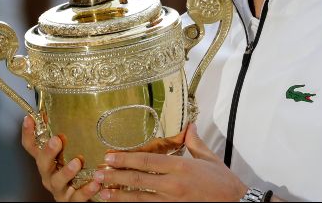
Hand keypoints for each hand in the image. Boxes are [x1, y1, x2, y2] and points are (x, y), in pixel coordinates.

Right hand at [21, 115, 101, 200]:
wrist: (82, 198)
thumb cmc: (76, 174)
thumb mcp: (70, 154)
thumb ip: (69, 139)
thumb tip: (72, 113)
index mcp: (47, 162)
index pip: (32, 147)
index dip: (28, 133)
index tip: (29, 118)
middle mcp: (49, 176)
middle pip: (42, 164)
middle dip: (48, 152)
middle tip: (56, 140)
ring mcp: (59, 190)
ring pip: (58, 182)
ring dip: (66, 172)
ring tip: (77, 162)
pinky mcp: (71, 201)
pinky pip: (77, 197)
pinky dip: (86, 190)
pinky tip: (95, 183)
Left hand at [95, 123, 246, 200]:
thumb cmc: (223, 182)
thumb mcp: (210, 158)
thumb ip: (194, 142)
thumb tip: (189, 126)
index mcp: (181, 167)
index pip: (147, 162)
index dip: (126, 159)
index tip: (110, 156)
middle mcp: (173, 185)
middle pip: (138, 180)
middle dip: (115, 177)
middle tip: (98, 174)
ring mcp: (172, 202)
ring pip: (139, 199)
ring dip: (119, 196)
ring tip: (102, 193)